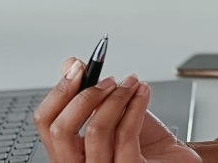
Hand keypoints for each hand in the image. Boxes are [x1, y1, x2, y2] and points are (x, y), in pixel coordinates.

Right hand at [33, 57, 202, 162]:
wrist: (172, 158)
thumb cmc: (143, 141)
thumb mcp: (111, 111)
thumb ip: (89, 92)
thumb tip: (70, 64)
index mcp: (70, 149)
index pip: (45, 123)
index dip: (59, 92)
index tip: (77, 68)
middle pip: (60, 130)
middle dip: (84, 96)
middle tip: (107, 79)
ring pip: (95, 129)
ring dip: (116, 97)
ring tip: (131, 83)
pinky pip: (125, 134)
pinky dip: (135, 105)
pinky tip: (142, 92)